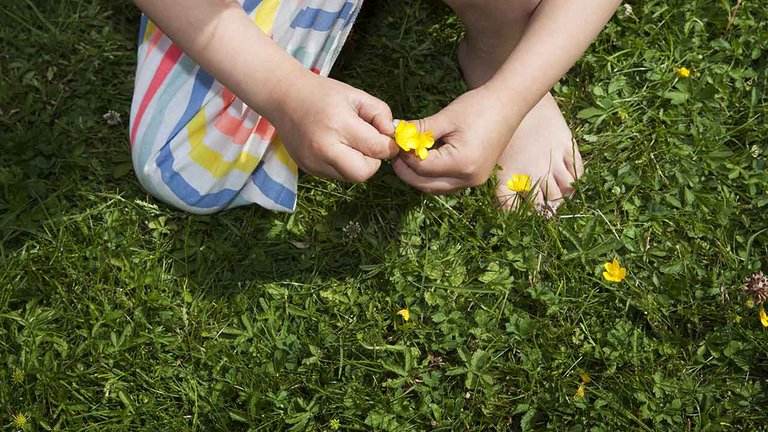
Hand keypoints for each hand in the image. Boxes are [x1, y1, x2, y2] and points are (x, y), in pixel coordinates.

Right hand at [269, 73, 398, 181]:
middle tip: (368, 145)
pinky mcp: (308, 169)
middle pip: (363, 173)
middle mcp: (324, 148)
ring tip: (349, 143)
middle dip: (372, 162)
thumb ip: (380, 114)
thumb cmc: (322, 93)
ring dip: (357, 164)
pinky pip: (336, 175)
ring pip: (350, 177)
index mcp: (339, 124)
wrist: (283, 97)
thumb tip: (392, 136)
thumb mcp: (356, 95)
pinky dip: (342, 165)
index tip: (387, 140)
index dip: (388, 147)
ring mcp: (313, 161)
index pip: (376, 149)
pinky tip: (335, 146)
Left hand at [392, 86, 523, 193]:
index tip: (394, 142)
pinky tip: (424, 158)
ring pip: (435, 187)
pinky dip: (432, 175)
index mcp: (461, 163)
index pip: (421, 168)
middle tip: (395, 153)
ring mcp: (473, 181)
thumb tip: (394, 133)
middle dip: (406, 171)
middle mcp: (468, 178)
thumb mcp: (445, 118)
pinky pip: (446, 183)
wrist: (509, 103)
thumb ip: (418, 129)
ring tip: (407, 155)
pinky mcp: (475, 177)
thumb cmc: (479, 106)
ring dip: (418, 175)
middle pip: (425, 185)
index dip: (403, 156)